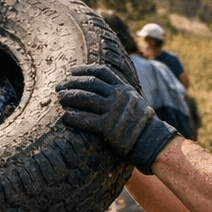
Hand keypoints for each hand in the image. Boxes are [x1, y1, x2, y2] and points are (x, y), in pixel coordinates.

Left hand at [55, 64, 177, 173]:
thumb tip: (104, 89)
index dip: (84, 70)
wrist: (152, 140)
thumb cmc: (141, 123)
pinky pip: (85, 120)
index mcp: (124, 88)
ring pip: (85, 98)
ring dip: (69, 97)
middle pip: (90, 83)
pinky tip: (65, 117)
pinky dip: (73, 117)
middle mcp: (118, 96)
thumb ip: (120, 93)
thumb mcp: (134, 101)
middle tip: (59, 86)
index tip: (72, 71)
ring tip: (59, 98)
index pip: (101, 72)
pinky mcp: (107, 127)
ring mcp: (112, 111)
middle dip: (72, 83)